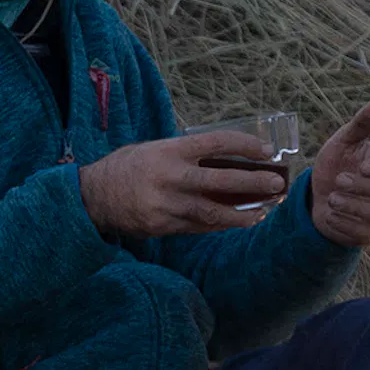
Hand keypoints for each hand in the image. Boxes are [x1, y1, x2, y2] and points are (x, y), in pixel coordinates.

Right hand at [80, 129, 293, 238]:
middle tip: (276, 183)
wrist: (93, 196)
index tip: (266, 150)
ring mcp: (167, 204)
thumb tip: (224, 156)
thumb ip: (185, 153)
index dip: (245, 146)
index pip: (216, 143)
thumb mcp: (154, 149)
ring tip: (264, 211)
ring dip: (243, 213)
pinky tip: (237, 222)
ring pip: (214, 211)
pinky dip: (220, 224)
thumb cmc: (127, 167)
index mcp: (169, 150)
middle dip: (253, 183)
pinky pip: (199, 226)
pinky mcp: (163, 226)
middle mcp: (170, 177)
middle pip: (221, 180)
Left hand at [307, 95, 369, 246]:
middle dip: (363, 187)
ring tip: (332, 198)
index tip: (364, 166)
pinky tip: (331, 214)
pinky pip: (366, 233)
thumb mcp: (343, 141)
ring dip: (352, 206)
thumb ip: (363, 123)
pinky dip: (345, 224)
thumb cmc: (335, 164)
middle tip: (339, 181)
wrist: (316, 196)